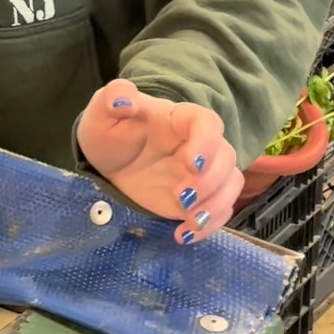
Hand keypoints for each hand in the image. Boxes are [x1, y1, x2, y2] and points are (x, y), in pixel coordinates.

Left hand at [76, 79, 242, 244]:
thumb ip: (111, 98)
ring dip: (216, 205)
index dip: (206, 143)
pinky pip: (219, 211)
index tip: (191, 164)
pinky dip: (208, 226)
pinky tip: (183, 235)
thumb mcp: (102, 113)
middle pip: (226, 157)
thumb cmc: (109, 133)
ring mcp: (201, 174)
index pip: (207, 123)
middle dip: (210, 181)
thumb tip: (123, 98)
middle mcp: (199, 145)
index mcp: (179, 120)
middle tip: (181, 197)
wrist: (107, 163)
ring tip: (189, 221)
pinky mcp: (198, 199)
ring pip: (231, 184)